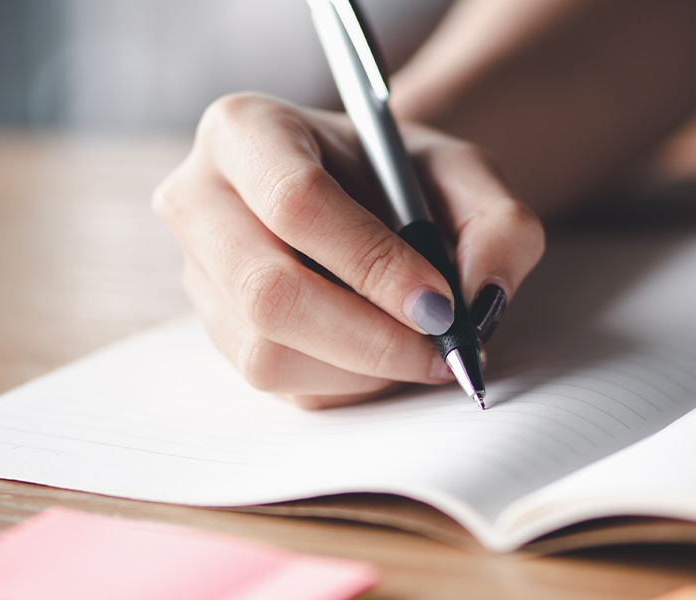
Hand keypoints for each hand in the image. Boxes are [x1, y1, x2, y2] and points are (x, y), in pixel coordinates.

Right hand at [153, 93, 543, 408]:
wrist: (365, 198)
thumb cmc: (403, 176)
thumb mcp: (464, 173)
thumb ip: (498, 223)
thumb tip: (481, 297)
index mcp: (245, 130)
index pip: (296, 202)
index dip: (372, 262)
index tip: (441, 302)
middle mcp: (198, 199)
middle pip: (267, 290)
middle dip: (367, 336)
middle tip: (440, 350)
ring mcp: (198, 274)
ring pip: (265, 352)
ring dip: (360, 369)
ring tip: (420, 349)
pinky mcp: (215, 333)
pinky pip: (276, 384)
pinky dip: (345, 384)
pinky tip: (384, 355)